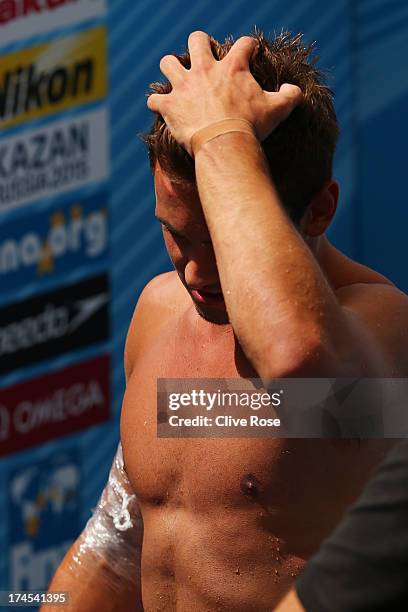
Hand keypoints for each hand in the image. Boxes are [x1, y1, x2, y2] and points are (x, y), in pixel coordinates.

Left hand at [147, 30, 302, 155]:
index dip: (249, 46)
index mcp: (233, 67)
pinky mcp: (169, 105)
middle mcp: (205, 69)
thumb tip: (293, 90)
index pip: (244, 44)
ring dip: (171, 68)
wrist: (224, 144)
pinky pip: (155, 99)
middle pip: (197, 40)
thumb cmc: (251, 127)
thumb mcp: (277, 110)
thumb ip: (289, 96)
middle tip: (204, 59)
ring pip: (168, 62)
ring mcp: (184, 86)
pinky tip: (162, 108)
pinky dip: (158, 104)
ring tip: (176, 78)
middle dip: (199, 45)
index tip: (251, 52)